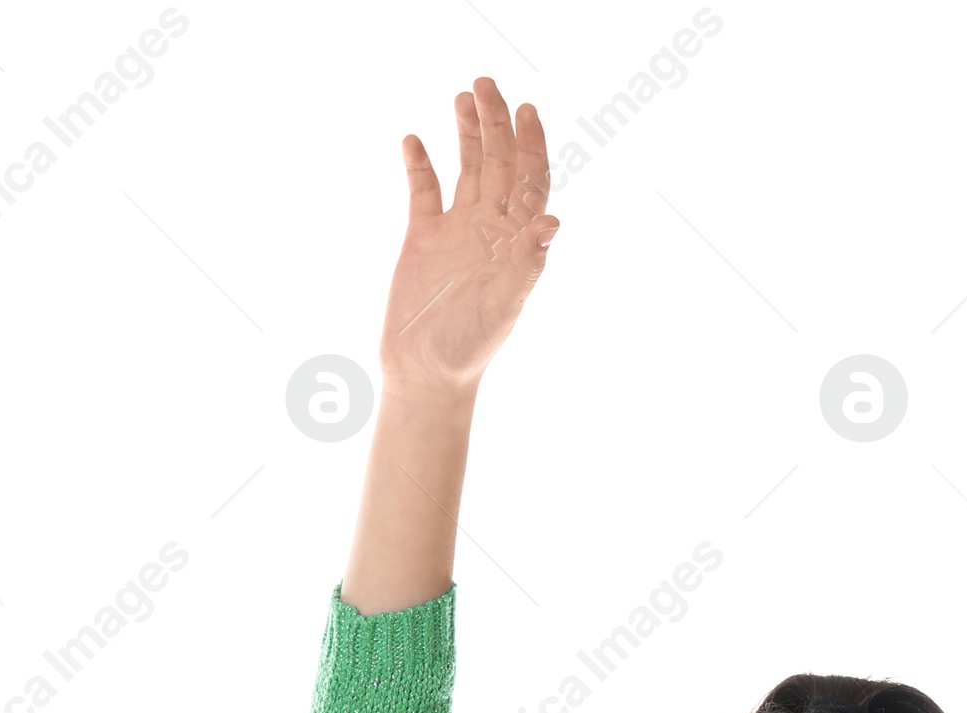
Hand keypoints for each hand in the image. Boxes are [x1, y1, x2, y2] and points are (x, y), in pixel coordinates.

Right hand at [380, 77, 559, 394]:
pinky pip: (424, 191)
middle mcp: (489, 229)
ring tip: (462, 97)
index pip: (530, 182)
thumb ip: (526, 264)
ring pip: (467, 169)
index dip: (531, 145)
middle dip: (496, 123)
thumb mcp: (503, 306)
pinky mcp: (422, 239)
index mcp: (515, 242)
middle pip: (499, 164)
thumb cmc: (469, 347)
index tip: (526, 110)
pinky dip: (420, 164)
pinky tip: (415, 140)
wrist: (426, 374)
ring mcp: (456, 231)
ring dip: (467, 133)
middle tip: (486, 84)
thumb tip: (551, 222)